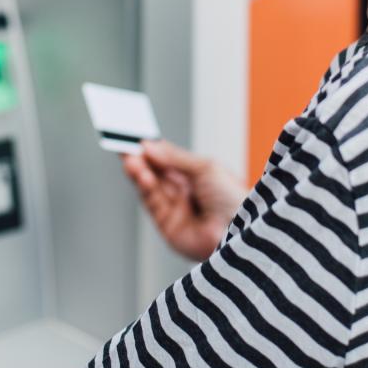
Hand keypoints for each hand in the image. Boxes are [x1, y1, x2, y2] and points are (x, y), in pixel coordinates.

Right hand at [121, 140, 246, 261]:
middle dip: (141, 160)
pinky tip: (141, 174)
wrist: (241, 228)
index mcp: (196, 177)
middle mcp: (185, 194)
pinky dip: (144, 188)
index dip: (152, 151)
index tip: (136, 139)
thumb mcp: (205, 167)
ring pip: (151, 188)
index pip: (168, 161)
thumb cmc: (233, 198)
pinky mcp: (168, 227)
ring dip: (139, 172)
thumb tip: (150, 146)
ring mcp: (176, 210)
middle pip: (156, 174)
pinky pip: (152, 204)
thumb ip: (175, 158)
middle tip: (126, 147)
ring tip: (131, 159)